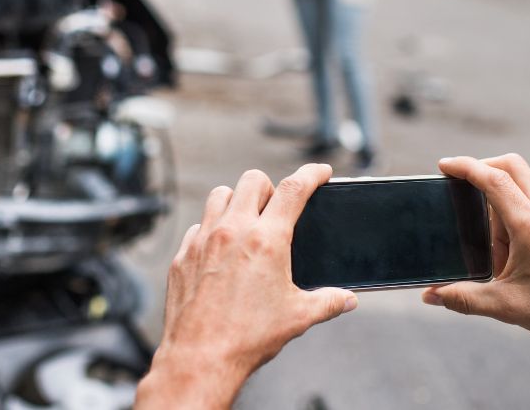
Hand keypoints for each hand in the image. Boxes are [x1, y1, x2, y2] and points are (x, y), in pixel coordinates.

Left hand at [135, 165, 357, 408]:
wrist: (200, 357)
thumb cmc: (248, 337)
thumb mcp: (298, 317)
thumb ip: (327, 302)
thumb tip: (346, 300)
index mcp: (267, 240)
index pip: (294, 189)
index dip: (311, 174)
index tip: (320, 172)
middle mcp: (233, 231)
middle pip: (252, 180)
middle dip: (269, 187)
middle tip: (275, 207)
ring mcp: (203, 240)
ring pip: (219, 195)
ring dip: (236, 201)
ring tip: (245, 221)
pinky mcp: (183, 255)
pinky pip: (197, 227)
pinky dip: (210, 230)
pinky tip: (219, 251)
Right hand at [421, 155, 529, 397]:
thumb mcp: (507, 306)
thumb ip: (464, 298)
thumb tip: (430, 295)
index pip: (495, 179)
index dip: (466, 167)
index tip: (445, 165)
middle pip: (512, 166)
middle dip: (483, 169)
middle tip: (462, 190)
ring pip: (525, 185)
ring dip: (501, 201)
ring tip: (495, 248)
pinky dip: (518, 213)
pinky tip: (514, 251)